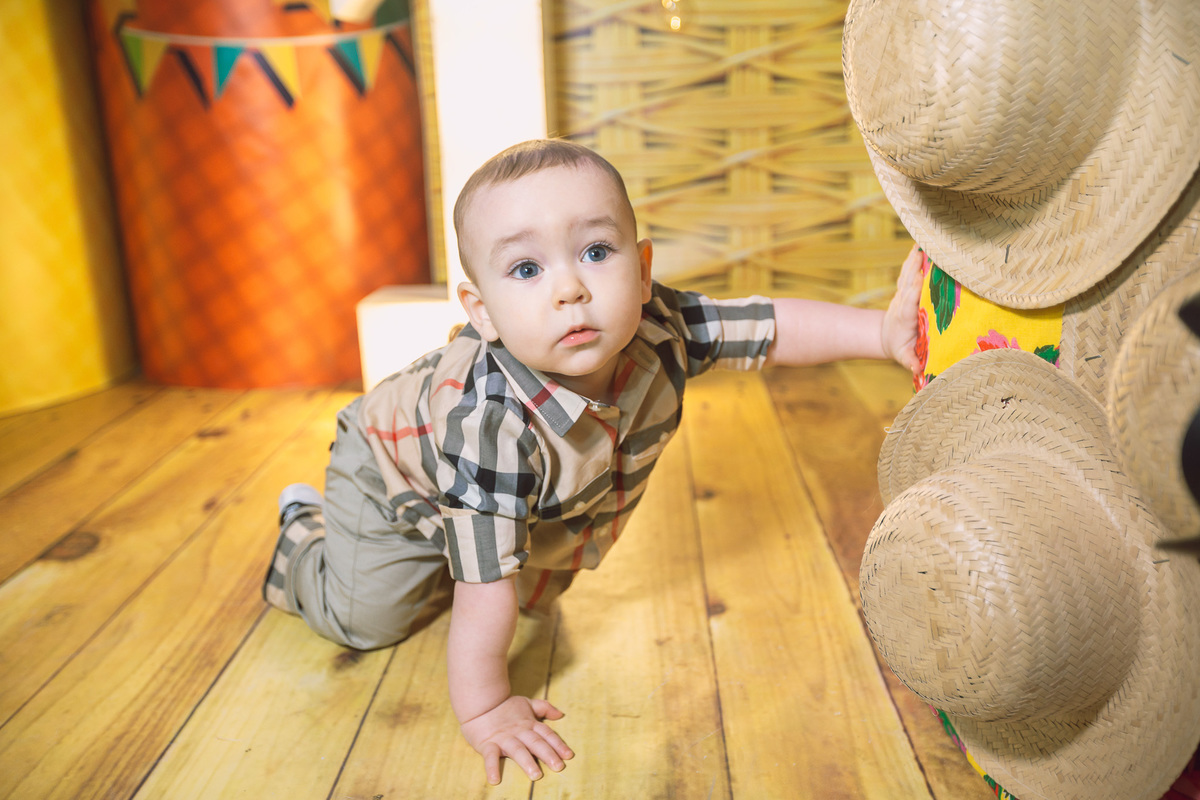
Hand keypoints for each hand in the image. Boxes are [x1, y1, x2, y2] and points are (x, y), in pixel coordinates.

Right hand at [459, 695, 573, 784]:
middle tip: (559, 767)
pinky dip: (492, 768)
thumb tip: (561, 714)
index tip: (568, 755)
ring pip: (517, 750)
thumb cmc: (504, 706)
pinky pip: (490, 757)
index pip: (546, 734)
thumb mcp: (526, 703)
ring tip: (536, 775)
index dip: (558, 744)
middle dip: (548, 754)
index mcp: (529, 723)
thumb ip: (544, 708)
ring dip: (527, 762)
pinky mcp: (487, 744)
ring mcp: (503, 738)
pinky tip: (495, 780)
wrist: (480, 702)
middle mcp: (519, 732)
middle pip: (536, 743)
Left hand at [881, 244, 923, 370]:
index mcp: (905, 317)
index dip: (914, 289)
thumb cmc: (900, 349)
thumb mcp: (904, 357)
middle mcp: (902, 302)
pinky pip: (909, 272)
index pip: (909, 301)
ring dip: (913, 259)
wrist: (885, 338)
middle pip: (908, 283)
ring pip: (907, 274)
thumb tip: (916, 369)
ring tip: (921, 242)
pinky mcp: (905, 289)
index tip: (920, 275)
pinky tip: (919, 245)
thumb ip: (910, 361)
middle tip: (923, 251)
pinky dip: (913, 259)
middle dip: (915, 268)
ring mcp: (902, 294)